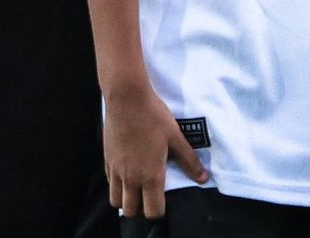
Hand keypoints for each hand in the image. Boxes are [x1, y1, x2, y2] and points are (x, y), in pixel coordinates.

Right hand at [102, 81, 207, 219]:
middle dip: (142, 208)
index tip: (164, 199)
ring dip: (126, 199)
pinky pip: (110, 182)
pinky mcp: (106, 159)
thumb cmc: (153, 115)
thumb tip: (203, 178)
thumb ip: (189, 160)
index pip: (153, 211)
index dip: (159, 210)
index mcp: (150, 176)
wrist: (126, 97)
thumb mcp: (175, 136)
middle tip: (149, 195)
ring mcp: (116, 170)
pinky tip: (126, 172)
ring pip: (116, 201)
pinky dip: (117, 184)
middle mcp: (131, 178)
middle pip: (132, 211)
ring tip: (136, 187)